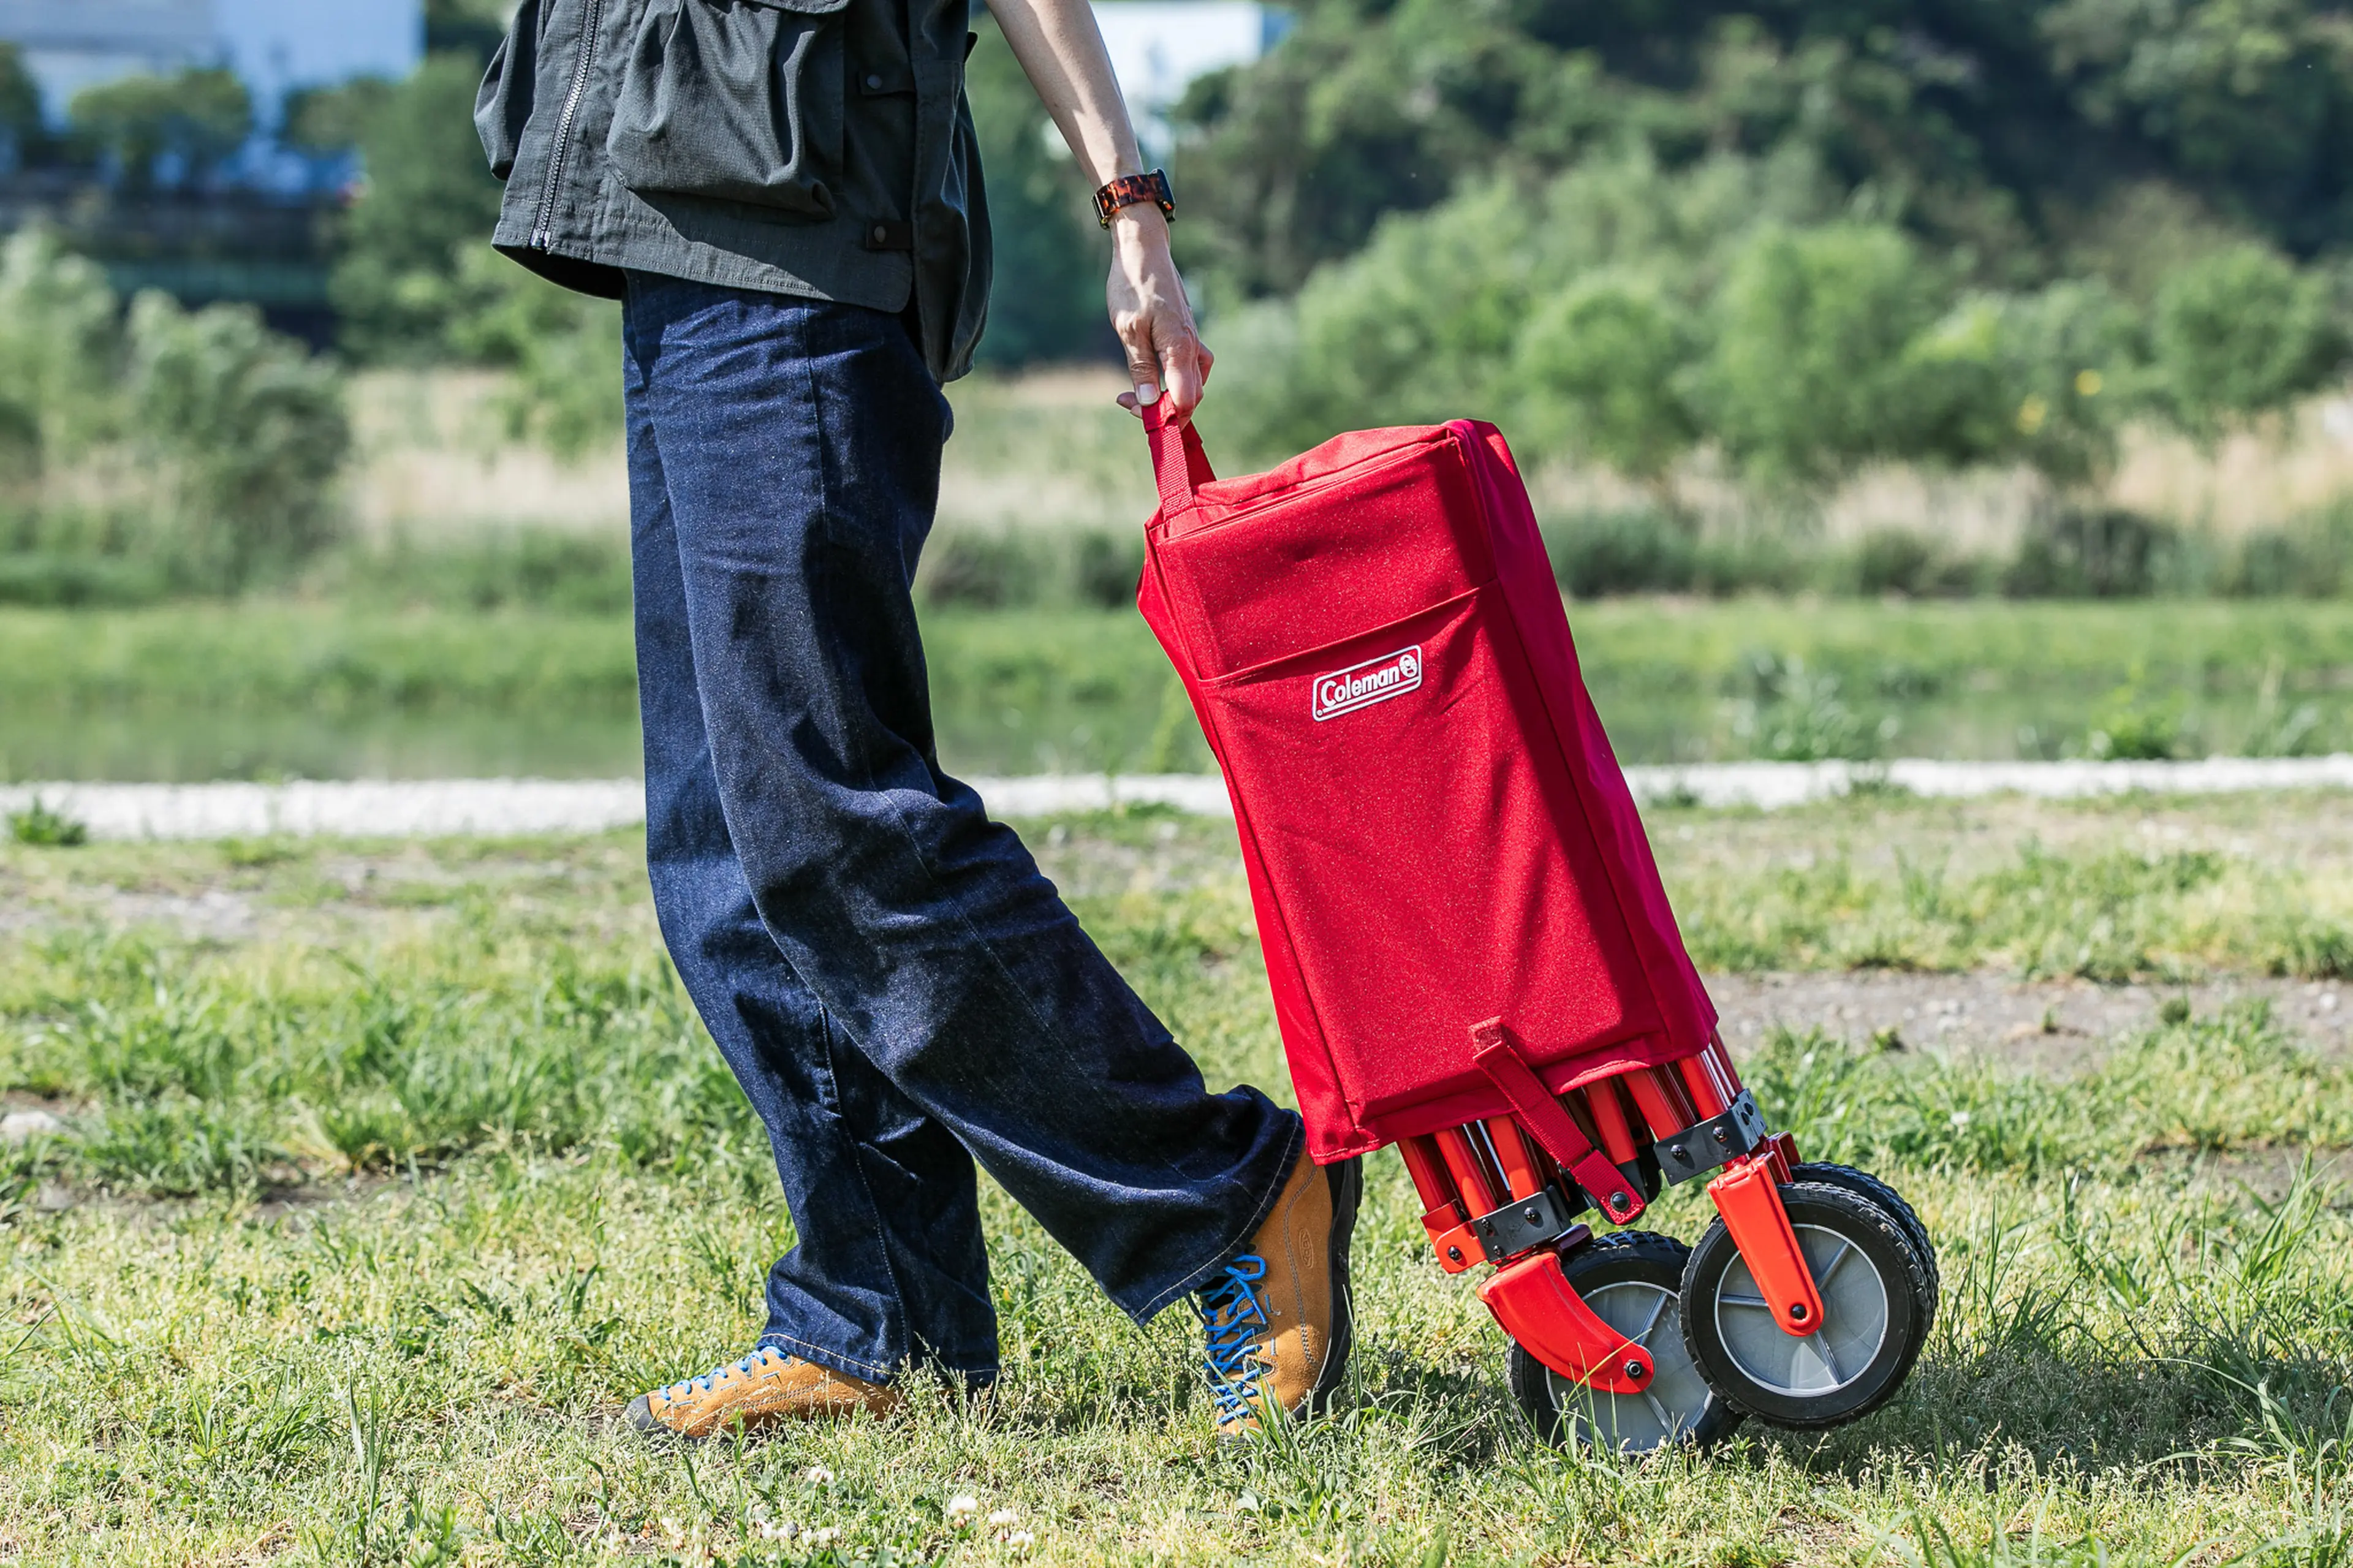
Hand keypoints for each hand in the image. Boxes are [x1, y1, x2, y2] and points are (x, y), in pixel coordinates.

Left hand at [1108, 208, 1212, 423]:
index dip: (1162, 417)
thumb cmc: (1133, 285)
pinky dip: (1175, 381)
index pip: (1184, 401)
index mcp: (1180, 348)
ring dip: (1169, 398)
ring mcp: (1193, 341)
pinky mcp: (1187, 335)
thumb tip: (1149, 403)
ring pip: (1192, 384)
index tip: (1133, 410)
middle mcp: (1193, 348)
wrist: (1144, 249)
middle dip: (1164, 410)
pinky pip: (1190, 368)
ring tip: (1136, 394)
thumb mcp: (1128, 328)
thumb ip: (1141, 367)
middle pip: (1191, 397)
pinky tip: (1154, 376)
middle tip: (1127, 402)